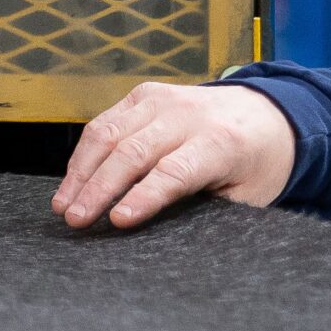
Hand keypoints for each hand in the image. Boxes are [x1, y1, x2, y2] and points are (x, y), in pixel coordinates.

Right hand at [51, 81, 297, 230]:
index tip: (117, 221)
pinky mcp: (145, 94)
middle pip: (133, 153)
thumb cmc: (256, 164)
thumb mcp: (249, 194)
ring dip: (81, 171)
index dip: (144, 197)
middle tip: (75, 220)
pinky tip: (74, 179)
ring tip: (63, 205)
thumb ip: (209, 209)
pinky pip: (106, 122)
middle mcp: (189, 116)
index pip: (174, 172)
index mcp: (222, 143)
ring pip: (109, 134)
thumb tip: (163, 235)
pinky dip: (85, 152)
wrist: (268, 112)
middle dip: (99, 189)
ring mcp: (163, 100)